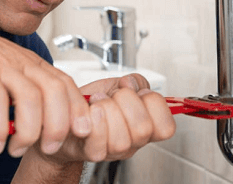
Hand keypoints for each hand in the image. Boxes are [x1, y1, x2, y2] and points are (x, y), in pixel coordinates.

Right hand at [0, 0, 91, 157]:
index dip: (79, 109)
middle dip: (58, 124)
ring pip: (30, 98)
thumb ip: (26, 90)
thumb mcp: (9, 70)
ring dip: (28, 130)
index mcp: (33, 64)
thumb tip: (44, 118)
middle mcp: (23, 64)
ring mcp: (2, 66)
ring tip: (16, 149)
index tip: (82, 131)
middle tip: (49, 148)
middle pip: (55, 92)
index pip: (67, 85)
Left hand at [27, 74, 175, 165]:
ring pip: (122, 139)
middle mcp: (132, 141)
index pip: (166, 126)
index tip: (138, 92)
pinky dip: (94, 119)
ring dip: (107, 110)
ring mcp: (112, 150)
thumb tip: (132, 84)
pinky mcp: (91, 152)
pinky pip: (98, 143)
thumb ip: (136, 81)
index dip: (154, 103)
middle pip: (143, 129)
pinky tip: (90, 109)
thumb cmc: (93, 101)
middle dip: (127, 102)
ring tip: (98, 102)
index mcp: (146, 125)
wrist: (65, 112)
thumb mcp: (119, 84)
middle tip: (115, 95)